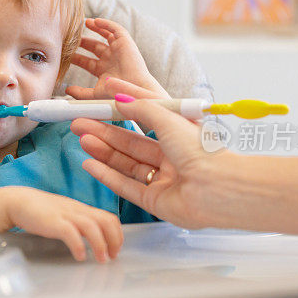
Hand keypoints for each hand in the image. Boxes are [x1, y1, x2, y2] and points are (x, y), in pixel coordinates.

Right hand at [6, 187, 122, 261]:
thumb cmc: (41, 211)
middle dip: (114, 240)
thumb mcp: (65, 214)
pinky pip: (70, 232)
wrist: (17, 201)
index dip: (117, 235)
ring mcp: (65, 215)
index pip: (109, 218)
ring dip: (100, 245)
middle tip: (112, 257)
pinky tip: (80, 256)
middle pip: (106, 221)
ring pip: (92, 226)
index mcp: (82, 209)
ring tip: (101, 260)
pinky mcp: (53, 221)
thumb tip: (92, 240)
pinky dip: (78, 245)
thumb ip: (79, 223)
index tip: (115, 250)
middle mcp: (77, 210)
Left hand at [65, 18, 168, 100]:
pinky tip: (95, 21)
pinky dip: (106, 24)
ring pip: (105, 35)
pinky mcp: (125, 43)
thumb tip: (67, 90)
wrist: (133, 89)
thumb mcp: (94, 94)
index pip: (86, 62)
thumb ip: (80, 92)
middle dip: (83, 42)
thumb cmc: (117, 94)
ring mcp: (118, 51)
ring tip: (84, 22)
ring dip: (95, 28)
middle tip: (70, 37)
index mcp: (103, 71)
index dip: (76, 57)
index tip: (64, 53)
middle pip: (94, 47)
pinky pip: (116, 29)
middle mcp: (111, 60)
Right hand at [71, 97, 232, 227]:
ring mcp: (163, 179)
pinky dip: (106, 175)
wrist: (217, 187)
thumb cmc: (202, 151)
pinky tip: (89, 164)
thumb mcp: (169, 119)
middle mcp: (172, 156)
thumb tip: (122, 100)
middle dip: (104, 131)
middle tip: (81, 122)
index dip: (124, 106)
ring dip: (103, 151)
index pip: (147, 116)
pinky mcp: (154, 200)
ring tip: (82, 139)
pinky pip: (125, 186)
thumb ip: (143, 108)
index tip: (103, 96)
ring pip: (126, 163)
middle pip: (131, 142)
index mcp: (180, 135)